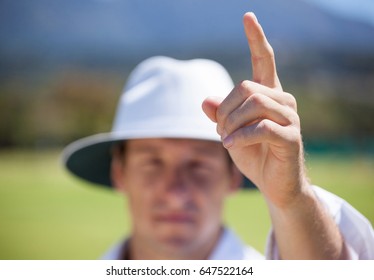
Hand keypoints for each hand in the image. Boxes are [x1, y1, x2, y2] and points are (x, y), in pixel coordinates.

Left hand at [202, 12, 308, 207]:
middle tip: (220, 130)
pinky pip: (261, 126)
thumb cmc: (253, 155)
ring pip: (254, 103)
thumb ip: (220, 115)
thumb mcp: (229, 132)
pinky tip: (230, 145)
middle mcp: (282, 100)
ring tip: (226, 139)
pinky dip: (239, 136)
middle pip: (246, 87)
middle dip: (225, 109)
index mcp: (268, 95)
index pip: (263, 60)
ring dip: (232, 122)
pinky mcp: (291, 137)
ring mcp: (290, 118)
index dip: (255, 38)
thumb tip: (205, 100)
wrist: (273, 185)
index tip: (247, 16)